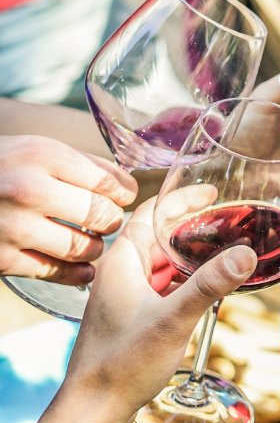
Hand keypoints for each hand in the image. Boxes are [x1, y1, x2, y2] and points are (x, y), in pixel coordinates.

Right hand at [0, 136, 136, 283]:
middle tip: (107, 221)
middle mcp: (29, 190)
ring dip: (94, 248)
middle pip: (101, 215)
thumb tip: (123, 184)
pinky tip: (83, 269)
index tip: (123, 198)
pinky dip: (76, 273)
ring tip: (91, 242)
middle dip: (111, 220)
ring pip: (82, 247)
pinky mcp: (0, 258)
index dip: (124, 193)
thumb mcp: (33, 149)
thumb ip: (78, 163)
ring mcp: (13, 227)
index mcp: (43, 156)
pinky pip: (54, 271)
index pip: (109, 182)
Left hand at [63, 199, 256, 413]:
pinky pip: (164, 283)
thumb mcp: (172, 320)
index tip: (213, 193)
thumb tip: (245, 254)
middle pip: (159, 235)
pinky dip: (187, 276)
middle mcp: (121, 273)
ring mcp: (126, 294)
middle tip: (230, 220)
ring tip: (227, 247)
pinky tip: (210, 284)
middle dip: (194, 225)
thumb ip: (209, 285)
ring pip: (163, 260)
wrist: (95, 407)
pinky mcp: (134, 314)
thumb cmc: (122, 363)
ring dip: (192, 252)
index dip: (182, 199)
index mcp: (121, 262)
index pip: (151, 213)